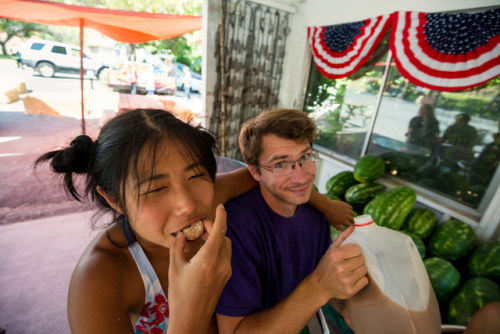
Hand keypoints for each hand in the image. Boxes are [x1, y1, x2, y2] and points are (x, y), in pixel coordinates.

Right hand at [167, 204, 231, 332]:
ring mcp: (226, 272)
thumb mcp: (175, 268)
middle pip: (224, 237)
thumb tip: (181, 236)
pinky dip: (218, 249)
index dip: (221, 216)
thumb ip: (178, 248)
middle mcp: (221, 264)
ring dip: (217, 239)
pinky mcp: (226, 278)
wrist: (191, 319)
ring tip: (202, 239)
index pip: (220, 231)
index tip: (220, 206)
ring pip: (226, 247)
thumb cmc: (180, 295)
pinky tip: (205, 252)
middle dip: (215, 228)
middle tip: (201, 227)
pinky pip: (226, 257)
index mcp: (208, 259)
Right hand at [311, 226, 367, 300]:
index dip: (354, 252)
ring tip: (350, 271)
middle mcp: (341, 267)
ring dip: (359, 270)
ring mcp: (346, 280)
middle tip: (349, 264)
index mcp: (336, 255)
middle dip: (357, 261)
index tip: (349, 256)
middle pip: (362, 259)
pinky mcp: (350, 290)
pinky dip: (360, 280)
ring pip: (364, 270)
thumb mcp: (331, 250)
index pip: (358, 249)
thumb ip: (342, 238)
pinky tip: (352, 279)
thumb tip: (353, 227)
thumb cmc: (326, 266)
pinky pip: (365, 281)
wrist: (319, 285)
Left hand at [326, 200, 354, 230]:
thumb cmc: (329, 216)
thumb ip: (338, 227)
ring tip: (348, 215)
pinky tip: (346, 210)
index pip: (351, 226)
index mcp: (344, 222)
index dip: (351, 227)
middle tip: (349, 221)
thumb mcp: (333, 224)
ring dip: (351, 215)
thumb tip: (343, 230)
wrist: (327, 206)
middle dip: (351, 221)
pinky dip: (349, 209)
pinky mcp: (347, 205)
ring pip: (353, 214)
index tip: (351, 227)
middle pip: (353, 220)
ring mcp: (348, 210)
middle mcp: (348, 216)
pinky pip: (351, 208)